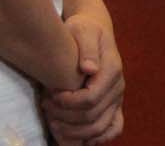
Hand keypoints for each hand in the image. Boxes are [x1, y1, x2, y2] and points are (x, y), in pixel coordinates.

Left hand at [42, 9, 124, 144]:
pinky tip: (78, 139)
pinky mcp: (114, 105)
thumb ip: (87, 48)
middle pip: (92, 117)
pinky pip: (113, 129)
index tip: (50, 97)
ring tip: (53, 124)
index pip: (90, 98)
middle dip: (65, 118)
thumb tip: (89, 68)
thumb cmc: (84, 30)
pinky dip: (97, 139)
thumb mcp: (83, 30)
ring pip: (100, 128)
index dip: (68, 104)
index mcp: (112, 70)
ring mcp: (117, 98)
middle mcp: (118, 87)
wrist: (94, 31)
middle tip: (45, 108)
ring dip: (75, 132)